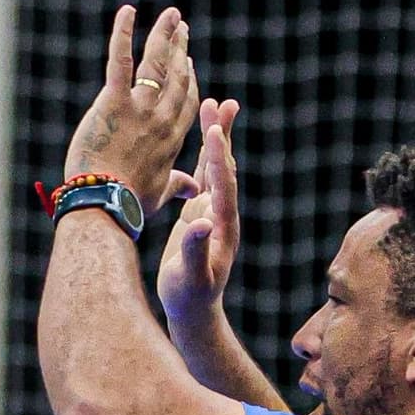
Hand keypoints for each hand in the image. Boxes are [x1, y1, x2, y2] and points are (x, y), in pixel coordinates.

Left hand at [63, 5, 202, 194]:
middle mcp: (162, 119)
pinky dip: (123, 33)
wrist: (106, 203)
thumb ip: (176, 185)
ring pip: (157, 63)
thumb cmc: (130, 204)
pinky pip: (120, 60)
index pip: (186, 102)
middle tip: (183, 29)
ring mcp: (140, 108)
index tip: (188, 64)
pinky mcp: (114, 101)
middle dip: (181, 50)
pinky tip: (128, 12)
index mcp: (172, 140)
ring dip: (166, 35)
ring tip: (172, 16)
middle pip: (177, 77)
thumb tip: (193, 190)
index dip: (189, 81)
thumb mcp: (159, 194)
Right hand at [157, 97, 243, 341]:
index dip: (219, 159)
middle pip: (225, 169)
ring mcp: (212, 212)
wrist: (194, 310)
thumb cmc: (189, 297)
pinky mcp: (201, 213)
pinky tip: (205, 136)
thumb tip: (201, 223)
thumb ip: (196, 249)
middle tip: (223, 104)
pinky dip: (205, 155)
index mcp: (222, 227)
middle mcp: (222, 215)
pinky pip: (204, 178)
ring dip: (215, 138)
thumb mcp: (191, 277)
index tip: (214, 132)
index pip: (223, 186)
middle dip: (222, 136)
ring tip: (216, 106)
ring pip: (216, 169)